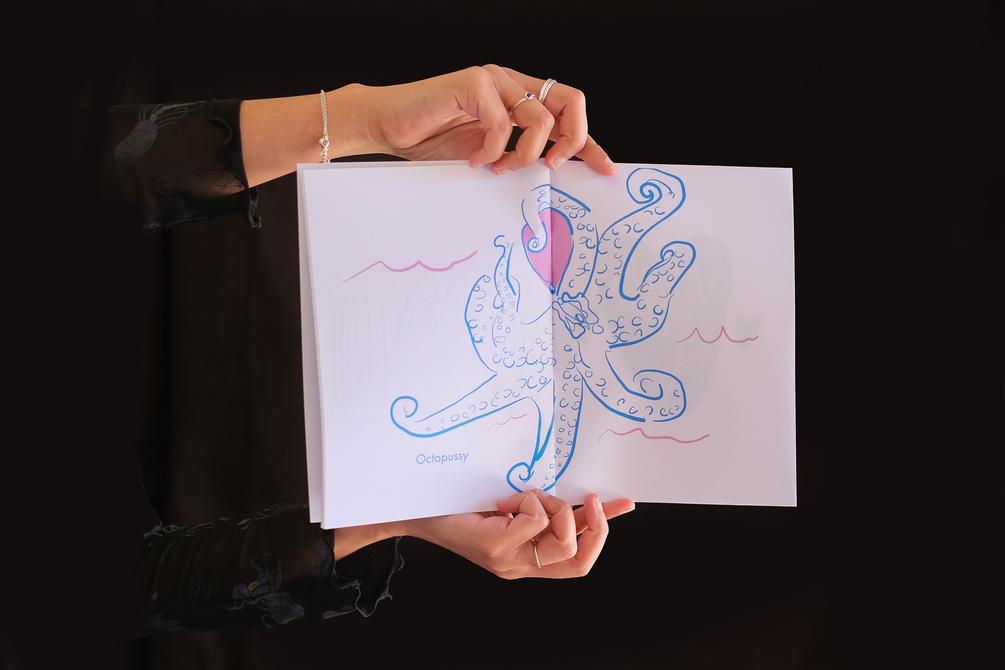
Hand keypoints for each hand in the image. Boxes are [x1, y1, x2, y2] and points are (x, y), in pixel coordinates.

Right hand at [361, 65, 617, 175]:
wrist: (389, 127)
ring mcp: (493, 79)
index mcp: (519, 98)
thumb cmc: (432, 141)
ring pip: (541, 117)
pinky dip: (492, 150)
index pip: (568, 114)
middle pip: (570, 100)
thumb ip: (518, 157)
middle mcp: (512, 83)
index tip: (604, 170)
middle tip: (552, 167)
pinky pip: (502, 122)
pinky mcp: (472, 83)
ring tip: (499, 168)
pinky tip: (475, 160)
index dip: (589, 142)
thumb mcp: (489, 156)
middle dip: (572, 139)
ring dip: (525, 154)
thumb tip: (553, 178)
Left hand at [401, 490, 634, 578]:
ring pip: (562, 539)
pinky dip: (528, 501)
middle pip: (578, 560)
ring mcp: (510, 561)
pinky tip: (505, 500)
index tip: (622, 502)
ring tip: (526, 495)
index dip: (603, 534)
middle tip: (589, 498)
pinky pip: (535, 520)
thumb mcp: (513, 504)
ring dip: (553, 507)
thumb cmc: (462, 505)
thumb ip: (544, 505)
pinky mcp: (496, 548)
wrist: (419, 511)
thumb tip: (581, 489)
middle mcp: (522, 567)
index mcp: (528, 560)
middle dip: (593, 527)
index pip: (579, 561)